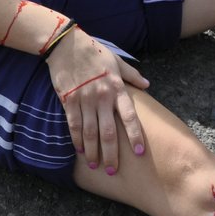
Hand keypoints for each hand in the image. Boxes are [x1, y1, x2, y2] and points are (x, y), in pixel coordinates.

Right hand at [46, 29, 148, 173]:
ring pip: (90, 133)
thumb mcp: (117, 61)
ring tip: (96, 165)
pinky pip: (74, 124)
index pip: (129, 116)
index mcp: (116, 88)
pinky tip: (80, 150)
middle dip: (112, 154)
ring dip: (93, 152)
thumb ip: (132, 75)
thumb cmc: (94, 52)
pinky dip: (77, 139)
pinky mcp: (69, 100)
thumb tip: (147, 84)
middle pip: (109, 132)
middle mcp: (102, 97)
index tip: (139, 152)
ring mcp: (84, 100)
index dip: (135, 135)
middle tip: (114, 171)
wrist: (67, 44)